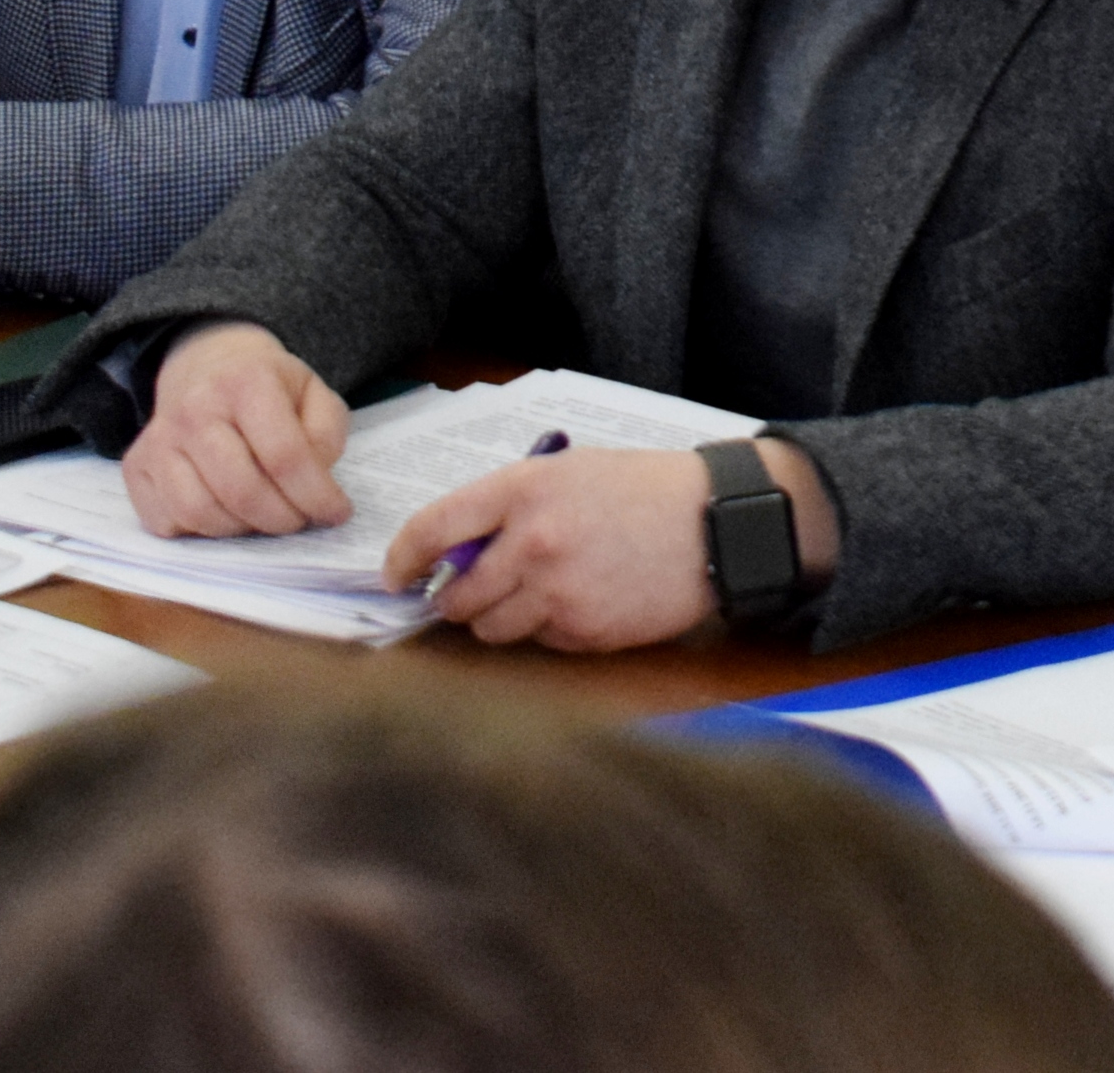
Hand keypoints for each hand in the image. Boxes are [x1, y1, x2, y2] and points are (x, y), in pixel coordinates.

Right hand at [122, 323, 354, 539]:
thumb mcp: (312, 393)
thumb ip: (325, 432)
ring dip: (242, 530)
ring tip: (264, 517)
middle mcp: (194, 407)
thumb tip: (315, 480)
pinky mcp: (136, 466)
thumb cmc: (268, 389)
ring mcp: (159, 438)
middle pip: (242, 490)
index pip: (285, 455)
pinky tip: (224, 512)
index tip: (337, 513)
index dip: (316, 495)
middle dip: (282, 520)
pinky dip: (200, 531)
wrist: (207, 367)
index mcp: (246, 380)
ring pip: (201, 513)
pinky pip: (167, 521)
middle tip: (299, 520)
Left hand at [386, 448, 726, 651]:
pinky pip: (539, 643)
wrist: (716, 523)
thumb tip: (458, 549)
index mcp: (525, 489)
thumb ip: (511, 504)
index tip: (397, 572)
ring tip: (533, 595)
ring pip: (491, 629)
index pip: (435, 527)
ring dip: (499, 618)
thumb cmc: (644, 489)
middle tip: (468, 593)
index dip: (404, 556)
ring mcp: (557, 593)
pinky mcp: (584, 632)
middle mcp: (532, 543)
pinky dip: (546, 630)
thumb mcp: (571, 471)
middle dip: (455, 600)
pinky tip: (579, 602)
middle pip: (457, 596)